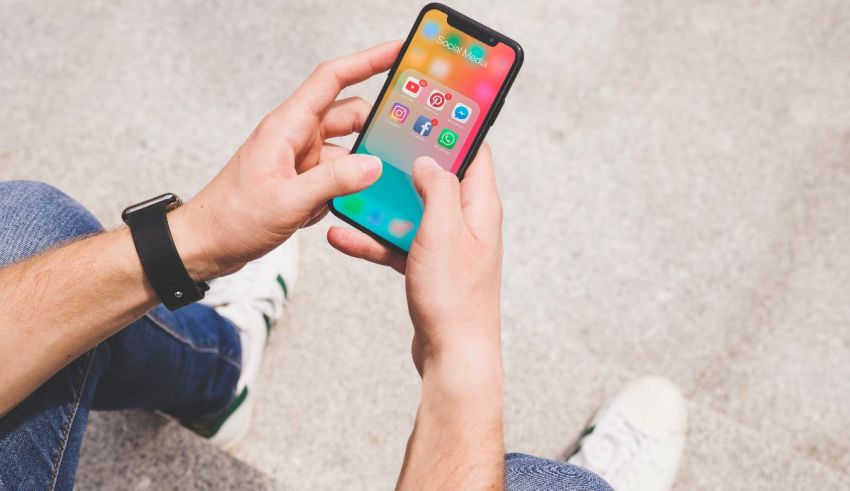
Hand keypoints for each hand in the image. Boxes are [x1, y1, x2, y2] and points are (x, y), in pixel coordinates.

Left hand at [169, 41, 401, 279]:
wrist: (205, 244)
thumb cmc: (231, 218)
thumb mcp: (287, 201)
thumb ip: (333, 181)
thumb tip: (373, 165)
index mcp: (286, 127)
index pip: (332, 79)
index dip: (366, 61)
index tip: (396, 52)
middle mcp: (295, 137)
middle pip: (349, 117)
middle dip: (375, 127)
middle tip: (406, 139)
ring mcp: (299, 160)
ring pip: (346, 152)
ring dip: (360, 169)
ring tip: (376, 188)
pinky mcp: (301, 181)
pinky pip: (336, 177)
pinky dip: (345, 191)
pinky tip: (342, 209)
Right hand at [328, 145, 502, 375]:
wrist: (452, 355)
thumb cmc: (455, 296)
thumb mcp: (444, 230)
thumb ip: (437, 189)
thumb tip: (429, 160)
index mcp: (480, 206)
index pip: (475, 151)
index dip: (456, 126)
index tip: (431, 106)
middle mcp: (466, 222)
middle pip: (437, 178)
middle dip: (408, 161)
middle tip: (380, 141)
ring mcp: (446, 246)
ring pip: (410, 211)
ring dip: (381, 203)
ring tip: (352, 189)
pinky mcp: (427, 268)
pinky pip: (397, 243)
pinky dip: (373, 239)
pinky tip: (343, 235)